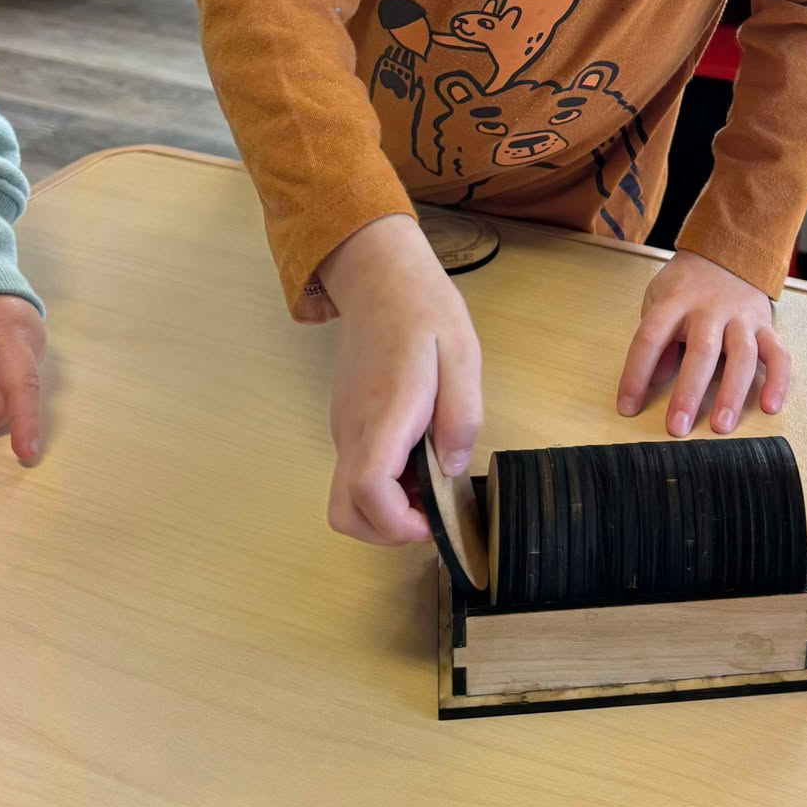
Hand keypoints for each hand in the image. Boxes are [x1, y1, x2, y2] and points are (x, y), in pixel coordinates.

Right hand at [320, 214, 482, 547]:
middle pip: (345, 511)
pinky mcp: (348, 421)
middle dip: (386, 529)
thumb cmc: (424, 311)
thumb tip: (452, 468)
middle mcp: (352, 430)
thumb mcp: (462, 356)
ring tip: (432, 477)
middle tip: (432, 509)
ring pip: (349, 494)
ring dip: (388, 506)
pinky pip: (357, 470)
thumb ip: (461, 417)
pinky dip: (385, 483)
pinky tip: (419, 454)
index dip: (397, 524)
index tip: (432, 519)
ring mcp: (344, 427)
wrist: (380, 277)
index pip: (366, 493)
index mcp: (382, 416)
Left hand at [615, 250, 789, 436]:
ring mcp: (741, 316)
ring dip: (732, 393)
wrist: (726, 250)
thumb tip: (656, 380)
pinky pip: (778, 353)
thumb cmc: (686, 284)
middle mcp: (710, 308)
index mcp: (676, 301)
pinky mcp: (765, 324)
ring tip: (721, 426)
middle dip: (689, 392)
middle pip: (701, 351)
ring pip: (741, 355)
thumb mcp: (659, 298)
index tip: (627, 407)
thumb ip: (658, 338)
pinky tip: (770, 407)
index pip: (650, 337)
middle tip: (677, 427)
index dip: (636, 373)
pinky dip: (778, 381)